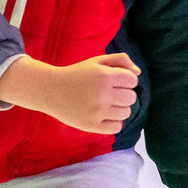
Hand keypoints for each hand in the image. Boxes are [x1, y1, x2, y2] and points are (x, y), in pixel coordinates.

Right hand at [0, 54, 139, 133]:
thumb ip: (120, 60)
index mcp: (104, 76)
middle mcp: (102, 94)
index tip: (113, 80)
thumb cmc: (76, 74)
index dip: (125, 80)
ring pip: (126, 113)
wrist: (49, 90)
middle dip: (123, 94)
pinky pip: (117, 127)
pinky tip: (104, 115)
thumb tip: (138, 73)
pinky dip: (113, 122)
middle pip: (131, 98)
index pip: (132, 81)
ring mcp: (97, 111)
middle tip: (108, 93)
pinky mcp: (91, 125)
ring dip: (119, 108)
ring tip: (105, 104)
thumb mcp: (96, 61)